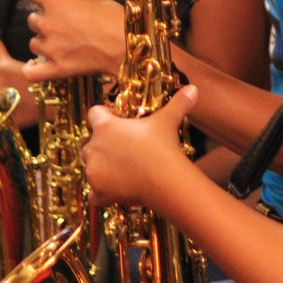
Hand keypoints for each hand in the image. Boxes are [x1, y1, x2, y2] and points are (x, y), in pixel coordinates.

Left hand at [26, 0, 124, 78]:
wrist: (126, 46)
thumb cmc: (114, 20)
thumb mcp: (104, 1)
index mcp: (56, 3)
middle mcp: (47, 23)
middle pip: (32, 20)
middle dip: (43, 21)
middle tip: (59, 24)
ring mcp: (49, 47)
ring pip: (33, 43)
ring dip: (42, 43)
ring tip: (56, 44)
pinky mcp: (55, 68)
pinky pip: (32, 72)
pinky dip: (32, 69)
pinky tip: (35, 66)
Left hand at [80, 85, 196, 206]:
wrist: (163, 180)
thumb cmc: (162, 146)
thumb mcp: (169, 120)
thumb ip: (178, 103)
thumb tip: (193, 88)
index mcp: (105, 126)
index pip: (93, 113)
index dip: (103, 115)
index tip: (116, 121)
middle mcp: (93, 147)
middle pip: (90, 143)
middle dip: (102, 146)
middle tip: (123, 149)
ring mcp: (93, 171)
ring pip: (89, 168)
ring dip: (101, 169)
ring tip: (122, 170)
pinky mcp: (98, 191)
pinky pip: (93, 194)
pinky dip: (102, 194)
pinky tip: (115, 190)